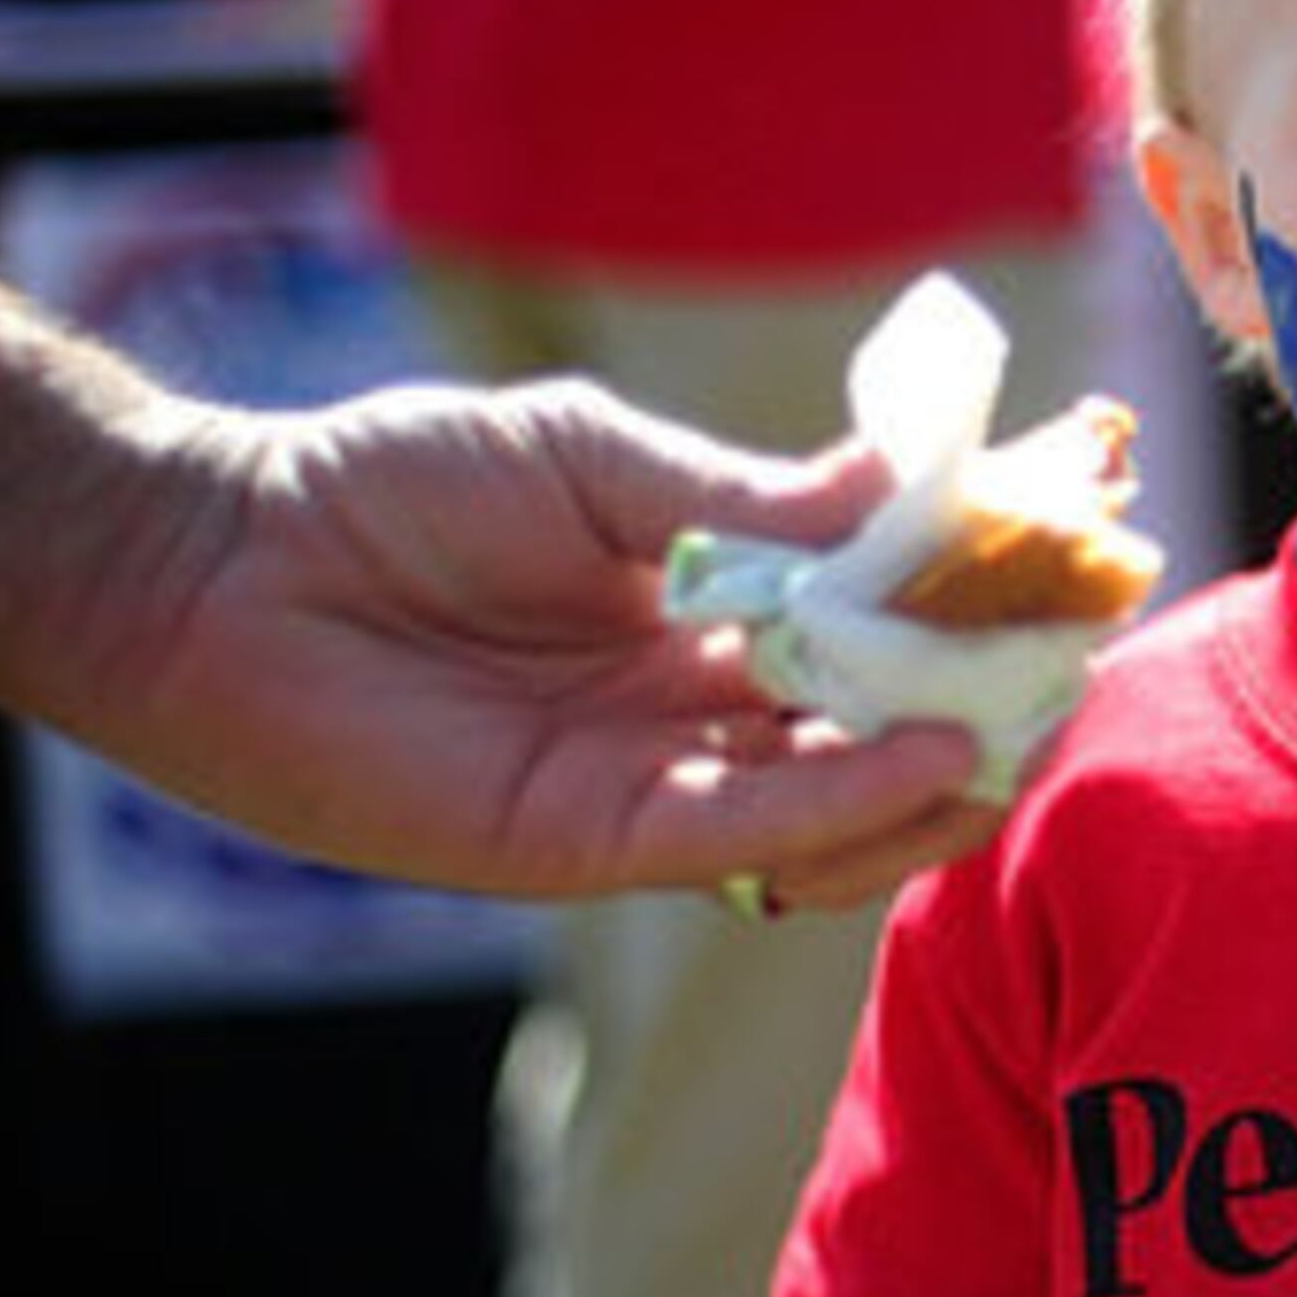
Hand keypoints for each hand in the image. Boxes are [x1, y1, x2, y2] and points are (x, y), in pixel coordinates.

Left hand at [115, 380, 1009, 905]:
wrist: (221, 568)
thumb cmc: (390, 485)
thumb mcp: (596, 457)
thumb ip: (746, 496)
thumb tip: (905, 481)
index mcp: (712, 608)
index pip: (881, 620)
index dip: (976, 599)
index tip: (1076, 557)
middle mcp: (703, 706)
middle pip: (885, 724)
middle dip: (985, 693)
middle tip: (1072, 656)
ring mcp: (659, 779)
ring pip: (842, 803)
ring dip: (942, 766)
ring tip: (1015, 717)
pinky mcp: (601, 839)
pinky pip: (753, 829)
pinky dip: (849, 796)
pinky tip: (927, 749)